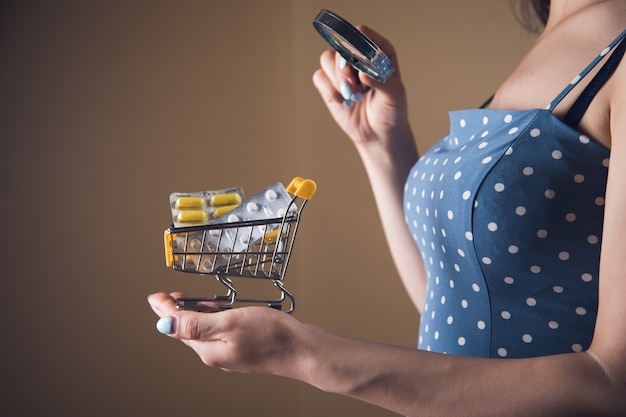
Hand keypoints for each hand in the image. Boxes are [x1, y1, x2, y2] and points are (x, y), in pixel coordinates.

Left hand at [147, 292, 307, 374]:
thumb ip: (195, 323)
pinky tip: (225, 309)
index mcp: (208, 350)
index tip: (156, 295)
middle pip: (189, 331)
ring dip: (199, 313)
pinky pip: (222, 331)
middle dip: (180, 311)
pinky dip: (217, 317)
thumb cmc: (272, 336)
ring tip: (197, 298)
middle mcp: (217, 354)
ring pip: (206, 331)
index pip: (177, 328)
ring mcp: (232, 352)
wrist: (304, 350)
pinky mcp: (245, 348)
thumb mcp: (229, 322)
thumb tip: (164, 324)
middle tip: (173, 294)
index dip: (165, 309)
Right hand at [312, 26, 409, 147]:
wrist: (378, 133)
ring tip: (352, 96)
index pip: (362, 34)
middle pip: (340, 45)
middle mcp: (359, 56)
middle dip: (344, 66)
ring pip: (327, 59)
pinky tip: (342, 102)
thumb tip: (363, 73)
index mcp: (379, 51)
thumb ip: (382, 82)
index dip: (356, 45)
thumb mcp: (394, 96)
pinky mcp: (330, 84)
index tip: (356, 62)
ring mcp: (342, 69)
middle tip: (353, 85)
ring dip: (337, 79)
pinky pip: (319, 77)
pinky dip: (329, 90)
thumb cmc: (391, 111)